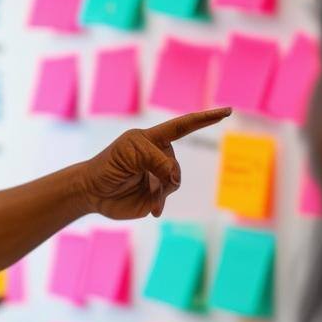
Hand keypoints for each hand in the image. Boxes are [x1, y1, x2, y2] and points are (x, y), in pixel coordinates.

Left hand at [78, 108, 230, 219]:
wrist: (93, 191)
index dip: (205, 119)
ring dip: (160, 189)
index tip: (228, 111)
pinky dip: (160, 203)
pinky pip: (166, 198)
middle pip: (174, 163)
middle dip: (163, 171)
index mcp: (153, 139)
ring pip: (174, 181)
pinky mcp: (155, 195)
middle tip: (142, 175)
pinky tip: (154, 211)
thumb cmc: (107, 166)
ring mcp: (159, 176)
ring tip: (145, 194)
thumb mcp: (129, 154)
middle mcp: (159, 156)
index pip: (183, 126)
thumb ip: (155, 160)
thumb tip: (175, 178)